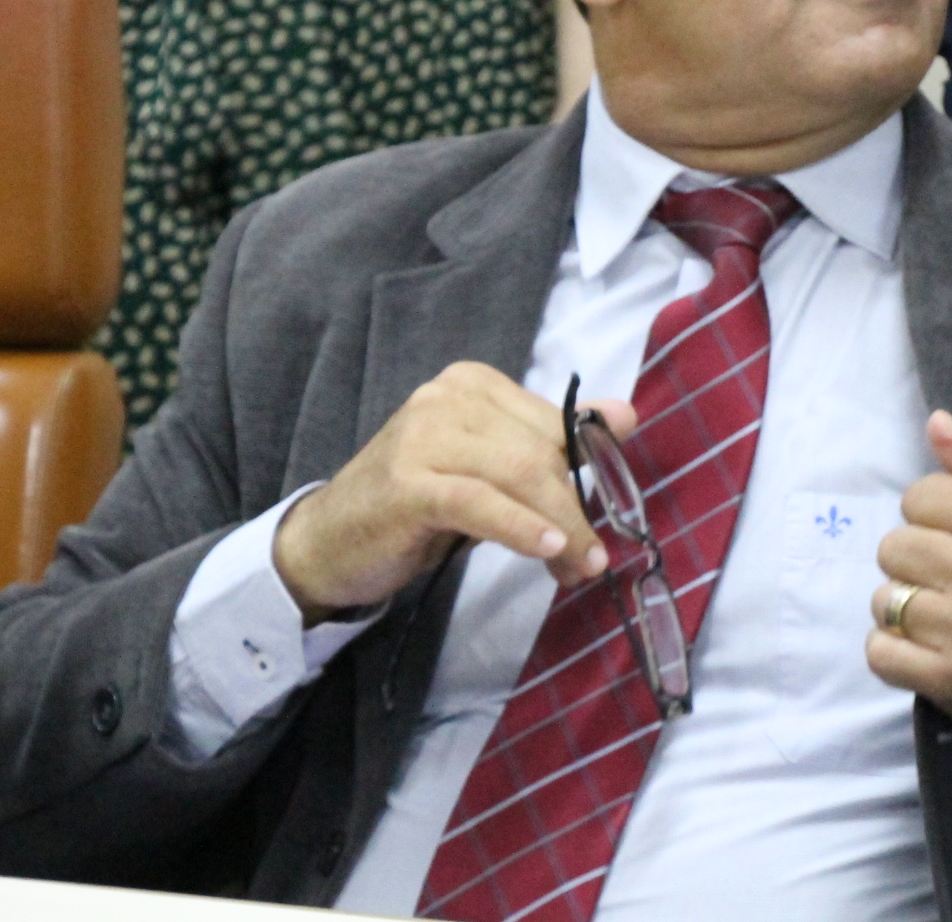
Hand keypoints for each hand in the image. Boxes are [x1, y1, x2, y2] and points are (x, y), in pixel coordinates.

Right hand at [270, 362, 636, 626]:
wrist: (327, 544)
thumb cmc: (416, 506)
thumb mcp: (490, 468)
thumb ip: (551, 440)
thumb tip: (625, 414)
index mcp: (474, 384)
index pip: (554, 424)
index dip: (588, 474)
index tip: (607, 519)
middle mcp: (447, 397)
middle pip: (541, 451)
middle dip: (576, 510)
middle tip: (591, 560)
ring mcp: (423, 435)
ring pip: (521, 475)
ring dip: (559, 527)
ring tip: (577, 567)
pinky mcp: (407, 482)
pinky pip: (481, 502)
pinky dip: (521, 527)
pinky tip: (547, 551)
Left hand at [868, 411, 951, 760]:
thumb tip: (936, 422)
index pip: (918, 496)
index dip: (934, 513)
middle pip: (893, 547)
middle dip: (918, 558)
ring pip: (884, 600)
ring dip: (907, 606)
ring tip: (944, 613)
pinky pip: (881, 653)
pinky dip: (894, 651)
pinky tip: (927, 647)